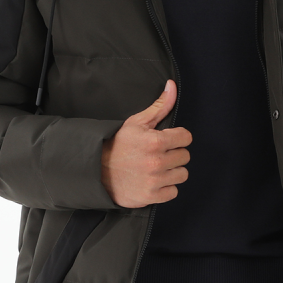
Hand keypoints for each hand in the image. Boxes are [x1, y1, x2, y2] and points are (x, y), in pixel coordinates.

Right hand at [101, 80, 192, 208]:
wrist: (96, 170)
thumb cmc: (118, 144)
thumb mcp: (136, 122)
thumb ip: (160, 105)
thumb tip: (172, 86)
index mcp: (155, 141)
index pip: (186, 138)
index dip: (178, 137)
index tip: (168, 140)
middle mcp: (157, 162)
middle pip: (185, 156)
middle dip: (174, 153)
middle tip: (159, 154)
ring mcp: (154, 181)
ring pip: (182, 174)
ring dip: (172, 171)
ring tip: (157, 167)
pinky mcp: (151, 197)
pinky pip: (174, 192)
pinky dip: (166, 187)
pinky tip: (155, 180)